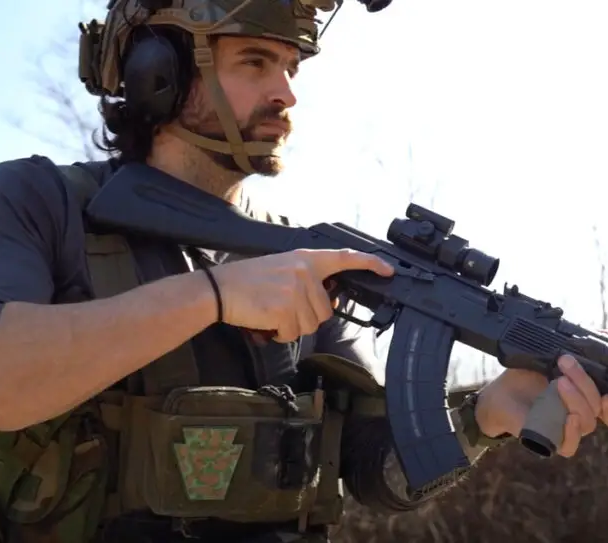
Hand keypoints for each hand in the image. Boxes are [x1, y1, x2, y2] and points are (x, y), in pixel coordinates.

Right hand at [210, 249, 393, 341]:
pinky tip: (266, 320)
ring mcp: (296, 290)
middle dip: (306, 316)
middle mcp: (305, 272)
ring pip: (311, 325)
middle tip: (281, 306)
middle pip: (325, 311)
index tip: (388, 271)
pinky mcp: (285, 309)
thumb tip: (329, 303)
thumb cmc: (248, 281)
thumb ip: (308, 281)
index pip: (345, 258)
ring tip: (271, 312)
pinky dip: (280, 334)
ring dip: (292, 326)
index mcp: (305, 260)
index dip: (370, 263)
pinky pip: (293, 333)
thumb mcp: (282, 269)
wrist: (219, 288)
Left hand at [475, 343, 607, 457]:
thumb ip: (580, 347)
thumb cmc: (528, 375)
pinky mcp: (551, 440)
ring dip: (577, 399)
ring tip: (558, 381)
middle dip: (587, 383)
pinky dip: (572, 432)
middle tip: (566, 363)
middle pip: (600, 408)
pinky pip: (570, 446)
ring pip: (587, 422)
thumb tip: (606, 333)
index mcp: (586, 397)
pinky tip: (567, 417)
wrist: (500, 392)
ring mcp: (567, 428)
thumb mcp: (552, 355)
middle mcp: (581, 413)